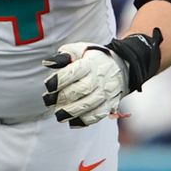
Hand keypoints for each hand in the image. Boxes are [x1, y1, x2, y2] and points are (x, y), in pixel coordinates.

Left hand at [41, 31, 159, 125]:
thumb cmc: (94, 58)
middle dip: (63, 97)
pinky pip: (99, 115)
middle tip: (49, 101)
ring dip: (72, 111)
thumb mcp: (80, 49)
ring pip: (90, 104)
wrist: (122, 65)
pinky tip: (74, 121)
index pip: (75, 71)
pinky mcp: (110, 103)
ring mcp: (106, 92)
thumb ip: (65, 54)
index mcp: (90, 63)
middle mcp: (100, 78)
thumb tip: (48, 63)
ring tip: (59, 115)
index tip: (49, 85)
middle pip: (82, 89)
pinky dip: (86, 120)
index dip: (60, 79)